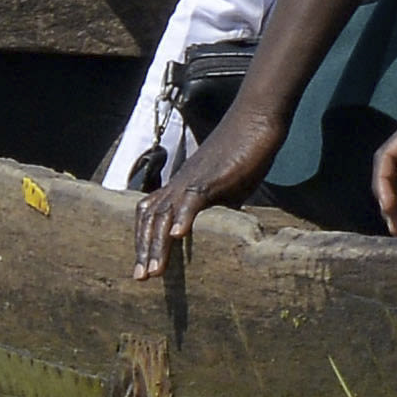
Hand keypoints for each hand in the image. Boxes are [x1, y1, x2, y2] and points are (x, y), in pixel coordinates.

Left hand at [132, 103, 267, 282]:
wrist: (256, 119)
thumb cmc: (246, 152)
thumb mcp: (230, 188)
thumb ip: (219, 208)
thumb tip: (221, 230)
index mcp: (182, 186)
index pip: (150, 214)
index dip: (143, 240)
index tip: (143, 266)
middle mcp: (180, 183)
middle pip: (150, 218)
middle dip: (143, 250)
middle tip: (140, 277)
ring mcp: (193, 179)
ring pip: (165, 213)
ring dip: (157, 244)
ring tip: (155, 271)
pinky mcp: (212, 176)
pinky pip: (192, 198)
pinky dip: (184, 217)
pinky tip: (179, 237)